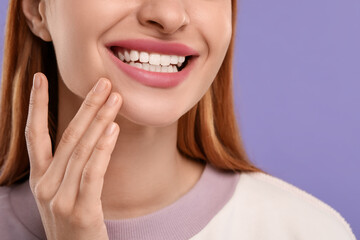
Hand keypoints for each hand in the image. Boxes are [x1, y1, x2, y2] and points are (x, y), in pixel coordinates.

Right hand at [25, 72, 121, 239]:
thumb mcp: (62, 191)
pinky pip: (93, 172)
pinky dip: (103, 148)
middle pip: (67, 136)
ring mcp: (61, 199)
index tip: (40, 78)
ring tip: (114, 98)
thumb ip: (69, 165)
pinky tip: (113, 129)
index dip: (36, 105)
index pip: (34, 134)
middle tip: (102, 82)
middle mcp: (45, 185)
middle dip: (86, 106)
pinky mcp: (81, 210)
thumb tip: (91, 132)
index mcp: (39, 177)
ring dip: (100, 120)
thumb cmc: (72, 220)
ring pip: (82, 149)